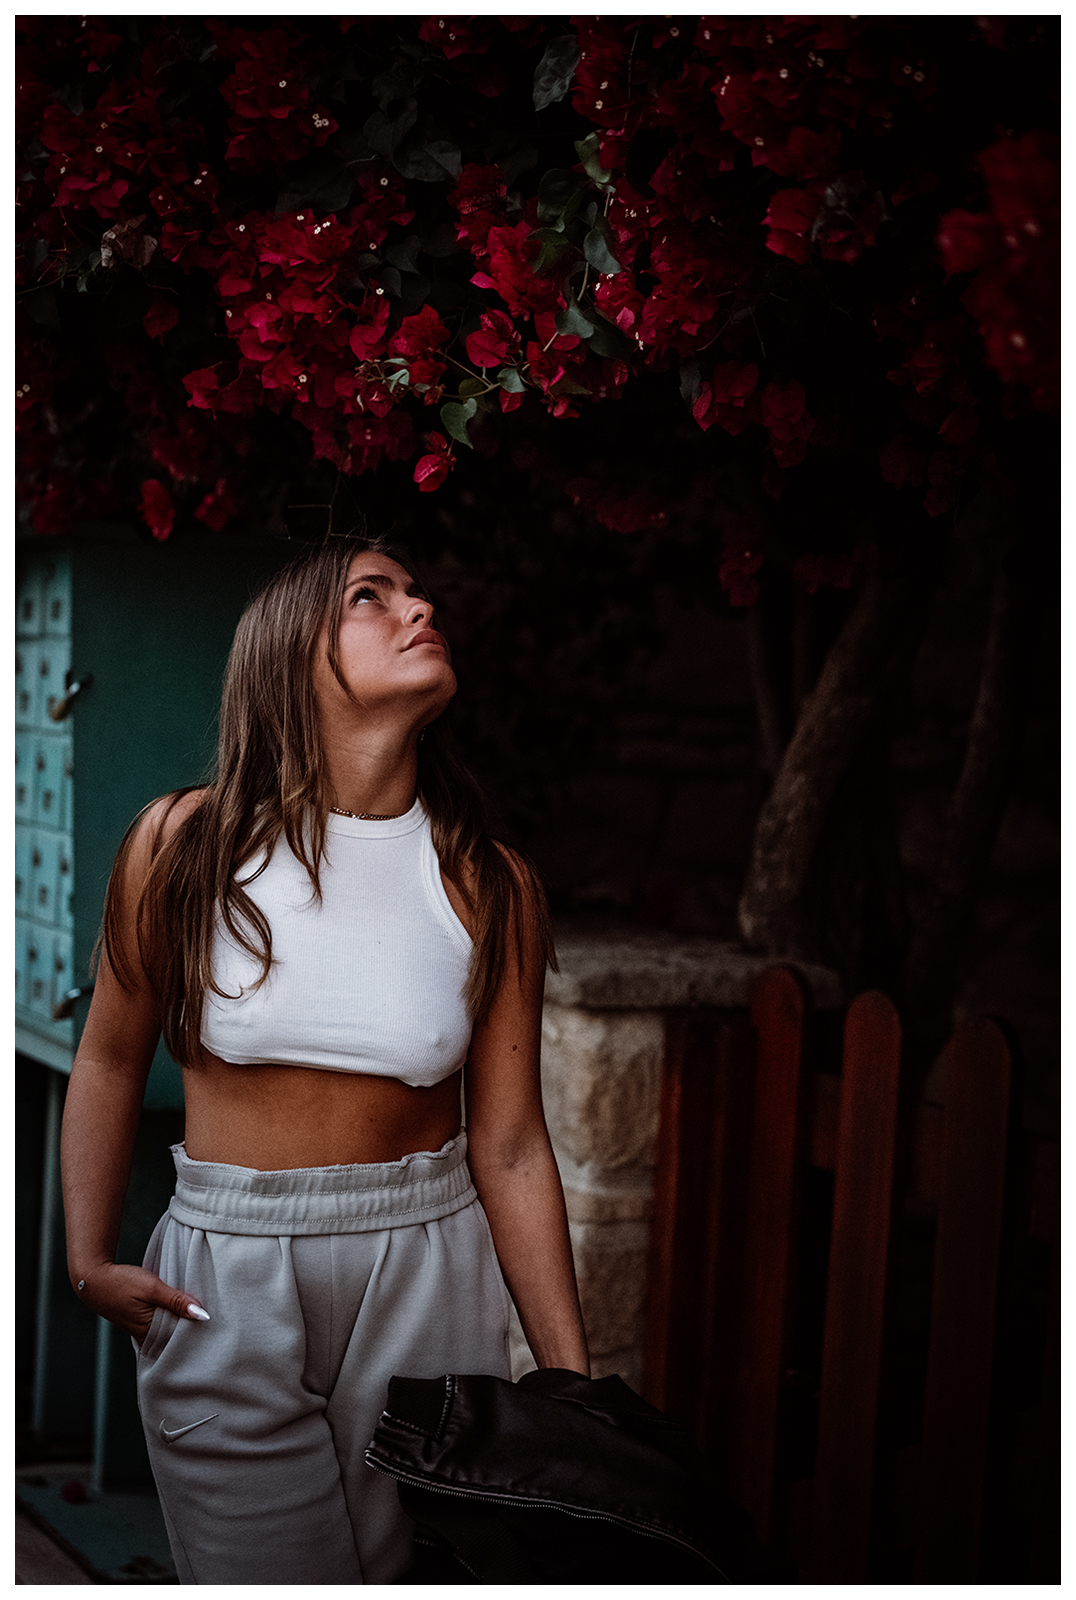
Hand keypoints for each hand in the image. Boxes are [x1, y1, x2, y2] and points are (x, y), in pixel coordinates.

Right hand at [72, 1262, 209, 1342]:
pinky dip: (171, 1317)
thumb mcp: (152, 1288)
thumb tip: (202, 1315)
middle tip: (218, 1320)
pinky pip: (161, 1323)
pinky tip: (183, 1308)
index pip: (182, 1337)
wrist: (93, 1279)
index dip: (199, 1330)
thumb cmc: (122, 1282)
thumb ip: (177, 1301)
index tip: (219, 1324)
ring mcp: (142, 1330)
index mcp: (150, 1331)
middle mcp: (146, 1335)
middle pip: (176, 1335)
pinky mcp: (139, 1322)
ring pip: (169, 1328)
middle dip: (193, 1328)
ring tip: (203, 1312)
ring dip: (183, 1321)